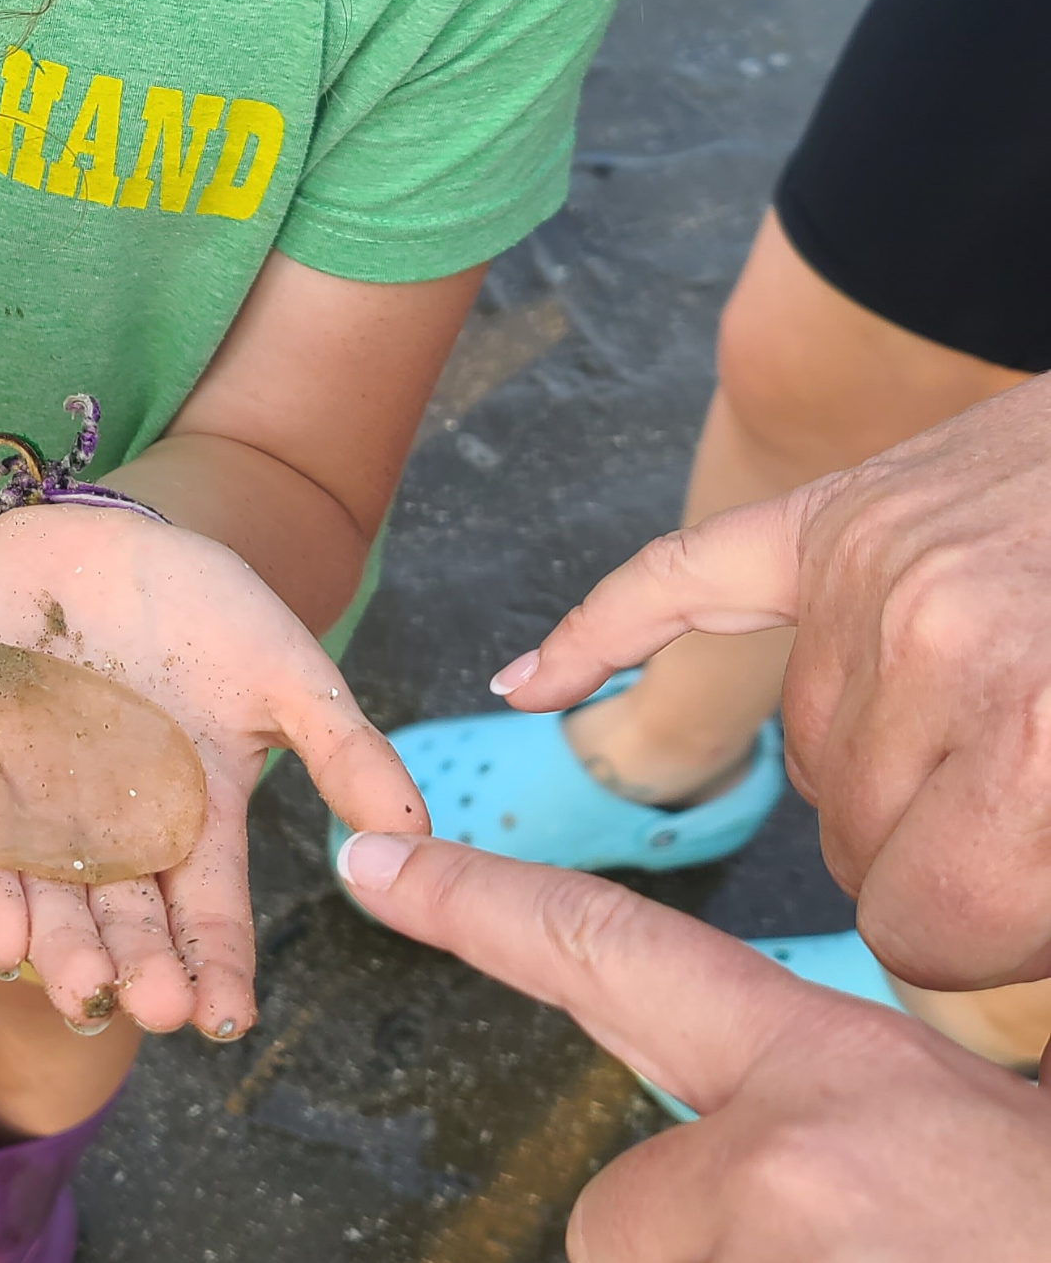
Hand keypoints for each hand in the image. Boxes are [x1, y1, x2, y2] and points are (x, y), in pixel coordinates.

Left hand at [0, 504, 426, 1038]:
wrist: (112, 533)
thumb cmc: (209, 608)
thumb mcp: (286, 671)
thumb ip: (343, 748)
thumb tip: (415, 829)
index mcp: (190, 821)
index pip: (206, 915)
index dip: (217, 967)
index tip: (227, 1018)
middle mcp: (109, 827)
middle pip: (120, 917)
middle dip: (131, 966)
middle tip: (144, 1007)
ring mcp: (36, 793)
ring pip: (43, 890)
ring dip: (55, 944)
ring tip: (74, 988)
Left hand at [337, 832, 1050, 1260]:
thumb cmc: (1040, 1196)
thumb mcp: (968, 1129)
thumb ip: (857, 1126)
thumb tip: (783, 1178)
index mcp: (834, 1084)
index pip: (609, 958)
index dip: (481, 906)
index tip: (370, 870)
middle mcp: (780, 1180)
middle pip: (625, 1218)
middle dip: (703, 1236)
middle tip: (857, 1236)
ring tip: (892, 1252)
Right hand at [494, 375, 1050, 990]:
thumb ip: (1050, 896)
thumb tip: (995, 1018)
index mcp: (1030, 739)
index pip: (924, 930)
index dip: (979, 952)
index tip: (1021, 934)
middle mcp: (930, 653)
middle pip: (860, 845)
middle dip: (934, 866)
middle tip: (1017, 832)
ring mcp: (866, 570)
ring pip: (808, 750)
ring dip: (871, 778)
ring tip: (972, 748)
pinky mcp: (833, 512)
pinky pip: (675, 581)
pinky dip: (598, 637)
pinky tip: (533, 684)